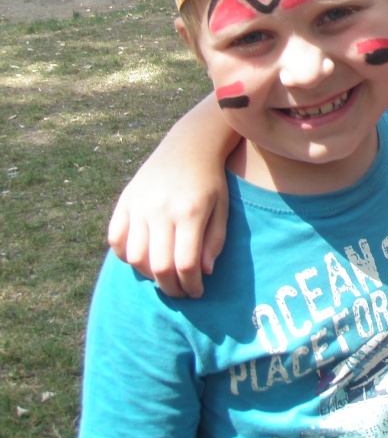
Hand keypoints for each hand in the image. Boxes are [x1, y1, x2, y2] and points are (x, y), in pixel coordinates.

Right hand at [109, 172, 227, 298]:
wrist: (189, 145)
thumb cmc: (211, 181)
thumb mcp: (223, 208)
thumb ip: (214, 241)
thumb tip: (202, 274)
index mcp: (190, 213)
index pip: (186, 264)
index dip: (191, 285)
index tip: (197, 292)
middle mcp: (160, 210)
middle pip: (158, 266)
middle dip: (170, 288)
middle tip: (180, 292)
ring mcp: (139, 206)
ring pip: (134, 257)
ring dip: (148, 275)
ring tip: (163, 275)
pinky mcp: (124, 201)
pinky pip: (115, 239)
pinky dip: (125, 255)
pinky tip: (142, 257)